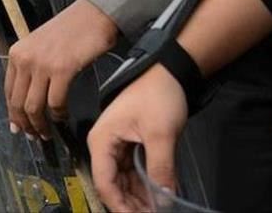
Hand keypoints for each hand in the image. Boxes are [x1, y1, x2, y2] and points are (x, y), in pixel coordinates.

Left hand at [4, 0, 117, 138]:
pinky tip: (63, 117)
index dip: (13, 114)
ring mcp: (42, 64)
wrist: (94, 14)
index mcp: (17, 53)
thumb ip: (32, 69)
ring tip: (48, 133)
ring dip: (41, 125)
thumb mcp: (41, 46)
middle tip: (34, 136)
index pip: (8, 91)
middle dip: (25, 125)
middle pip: (18, 103)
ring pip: (34, 107)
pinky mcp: (62, 69)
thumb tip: (29, 98)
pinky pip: (55, 102)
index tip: (18, 126)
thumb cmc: (73, 29)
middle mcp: (25, 58)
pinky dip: (58, 115)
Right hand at [87, 63, 187, 211]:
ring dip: (140, 198)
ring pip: (124, 182)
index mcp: (101, 140)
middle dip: (132, 205)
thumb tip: (163, 198)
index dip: (121, 206)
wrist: (169, 72)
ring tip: (158, 208)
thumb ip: (161, 168)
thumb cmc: (157, 92)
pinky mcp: (130, 146)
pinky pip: (134, 173)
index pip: (105, 183)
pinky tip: (158, 196)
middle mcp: (105, 145)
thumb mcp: (161, 134)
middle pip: (113, 186)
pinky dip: (145, 186)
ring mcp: (117, 146)